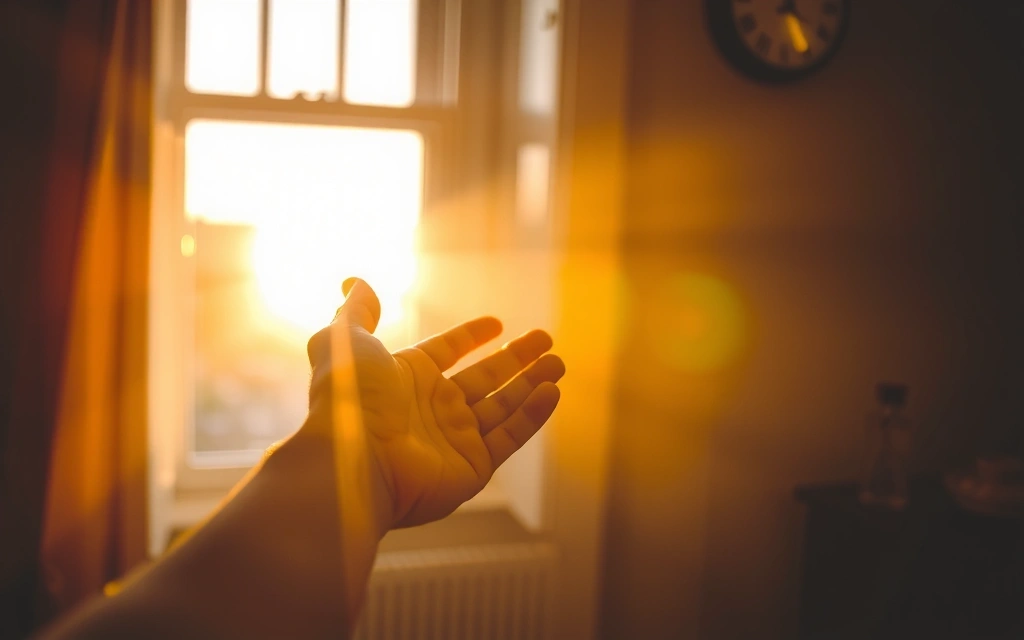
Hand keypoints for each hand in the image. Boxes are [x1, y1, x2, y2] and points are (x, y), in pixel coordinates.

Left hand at [301, 278, 564, 530]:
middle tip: (546, 340)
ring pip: (503, 406)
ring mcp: (454, 439)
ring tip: (558, 362)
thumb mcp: (344, 341)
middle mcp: (432, 408)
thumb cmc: (346, 399)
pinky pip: (509, 437)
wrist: (351, 459)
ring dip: (532, 383)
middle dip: (517, 359)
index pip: (447, 351)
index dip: (471, 336)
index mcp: (407, 377)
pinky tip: (552, 391)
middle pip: (484, 377)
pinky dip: (532, 415)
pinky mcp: (472, 468)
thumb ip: (357, 312)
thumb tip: (354, 281)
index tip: (497, 323)